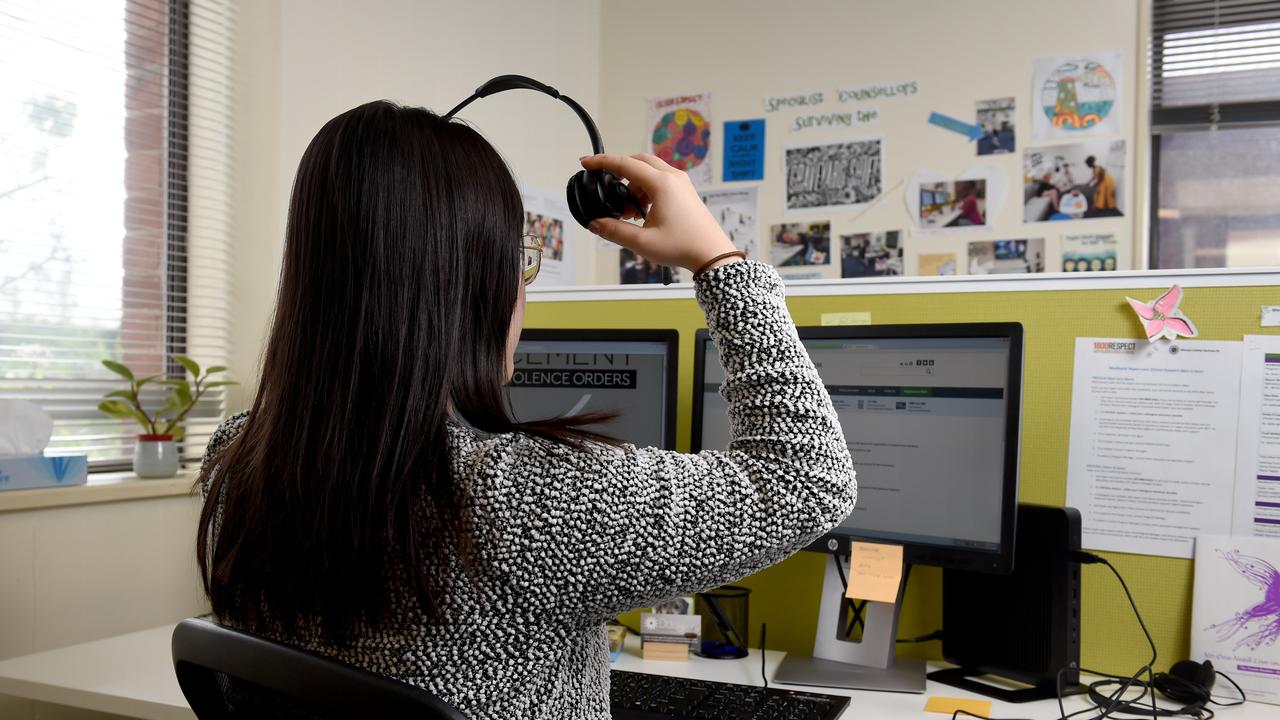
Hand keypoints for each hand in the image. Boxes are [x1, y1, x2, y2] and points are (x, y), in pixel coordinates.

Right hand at [580, 154, 740, 272]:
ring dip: (633, 184)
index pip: (625, 163)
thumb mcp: (643, 241)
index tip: (586, 162)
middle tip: (605, 184)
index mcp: (662, 184)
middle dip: (619, 171)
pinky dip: (645, 190)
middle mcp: (673, 178)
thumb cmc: (684, 246)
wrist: (712, 254)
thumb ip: (615, 231)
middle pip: (639, 161)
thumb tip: (596, 224)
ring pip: (650, 172)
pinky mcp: (685, 192)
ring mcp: (681, 184)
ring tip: (626, 211)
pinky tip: (640, 211)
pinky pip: (660, 181)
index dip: (602, 162)